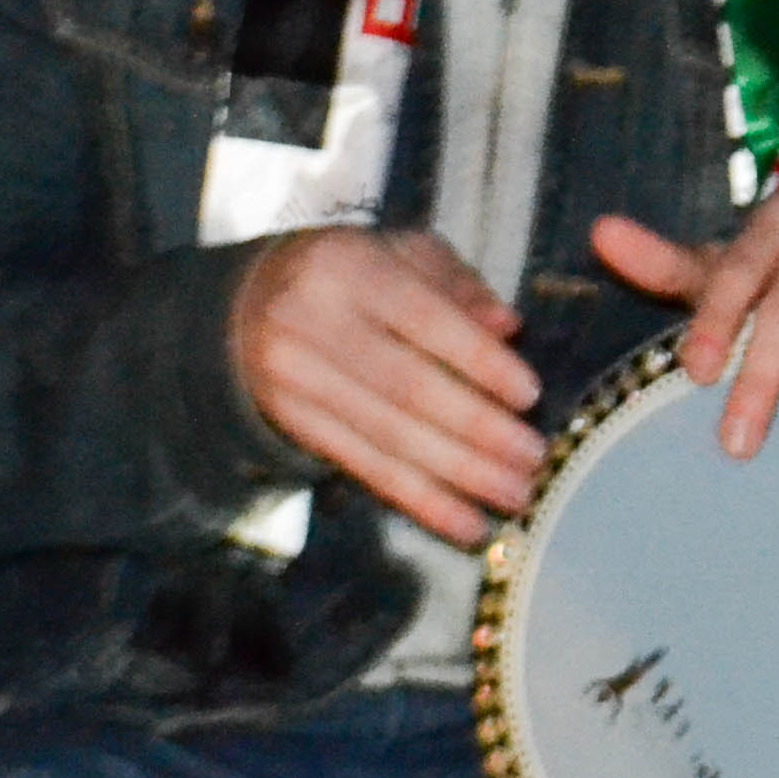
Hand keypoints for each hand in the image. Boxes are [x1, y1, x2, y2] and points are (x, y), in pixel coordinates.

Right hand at [227, 225, 544, 549]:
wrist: (246, 305)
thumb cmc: (354, 275)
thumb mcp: (402, 254)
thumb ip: (457, 284)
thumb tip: (508, 327)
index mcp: (349, 268)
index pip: (424, 319)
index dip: (479, 361)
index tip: (530, 395)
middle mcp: (313, 322)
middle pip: (406, 387)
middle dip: (477, 430)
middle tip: (532, 458)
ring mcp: (296, 378)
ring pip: (388, 437)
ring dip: (458, 475)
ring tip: (513, 495)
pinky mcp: (293, 424)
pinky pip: (364, 468)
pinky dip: (420, 501)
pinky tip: (465, 522)